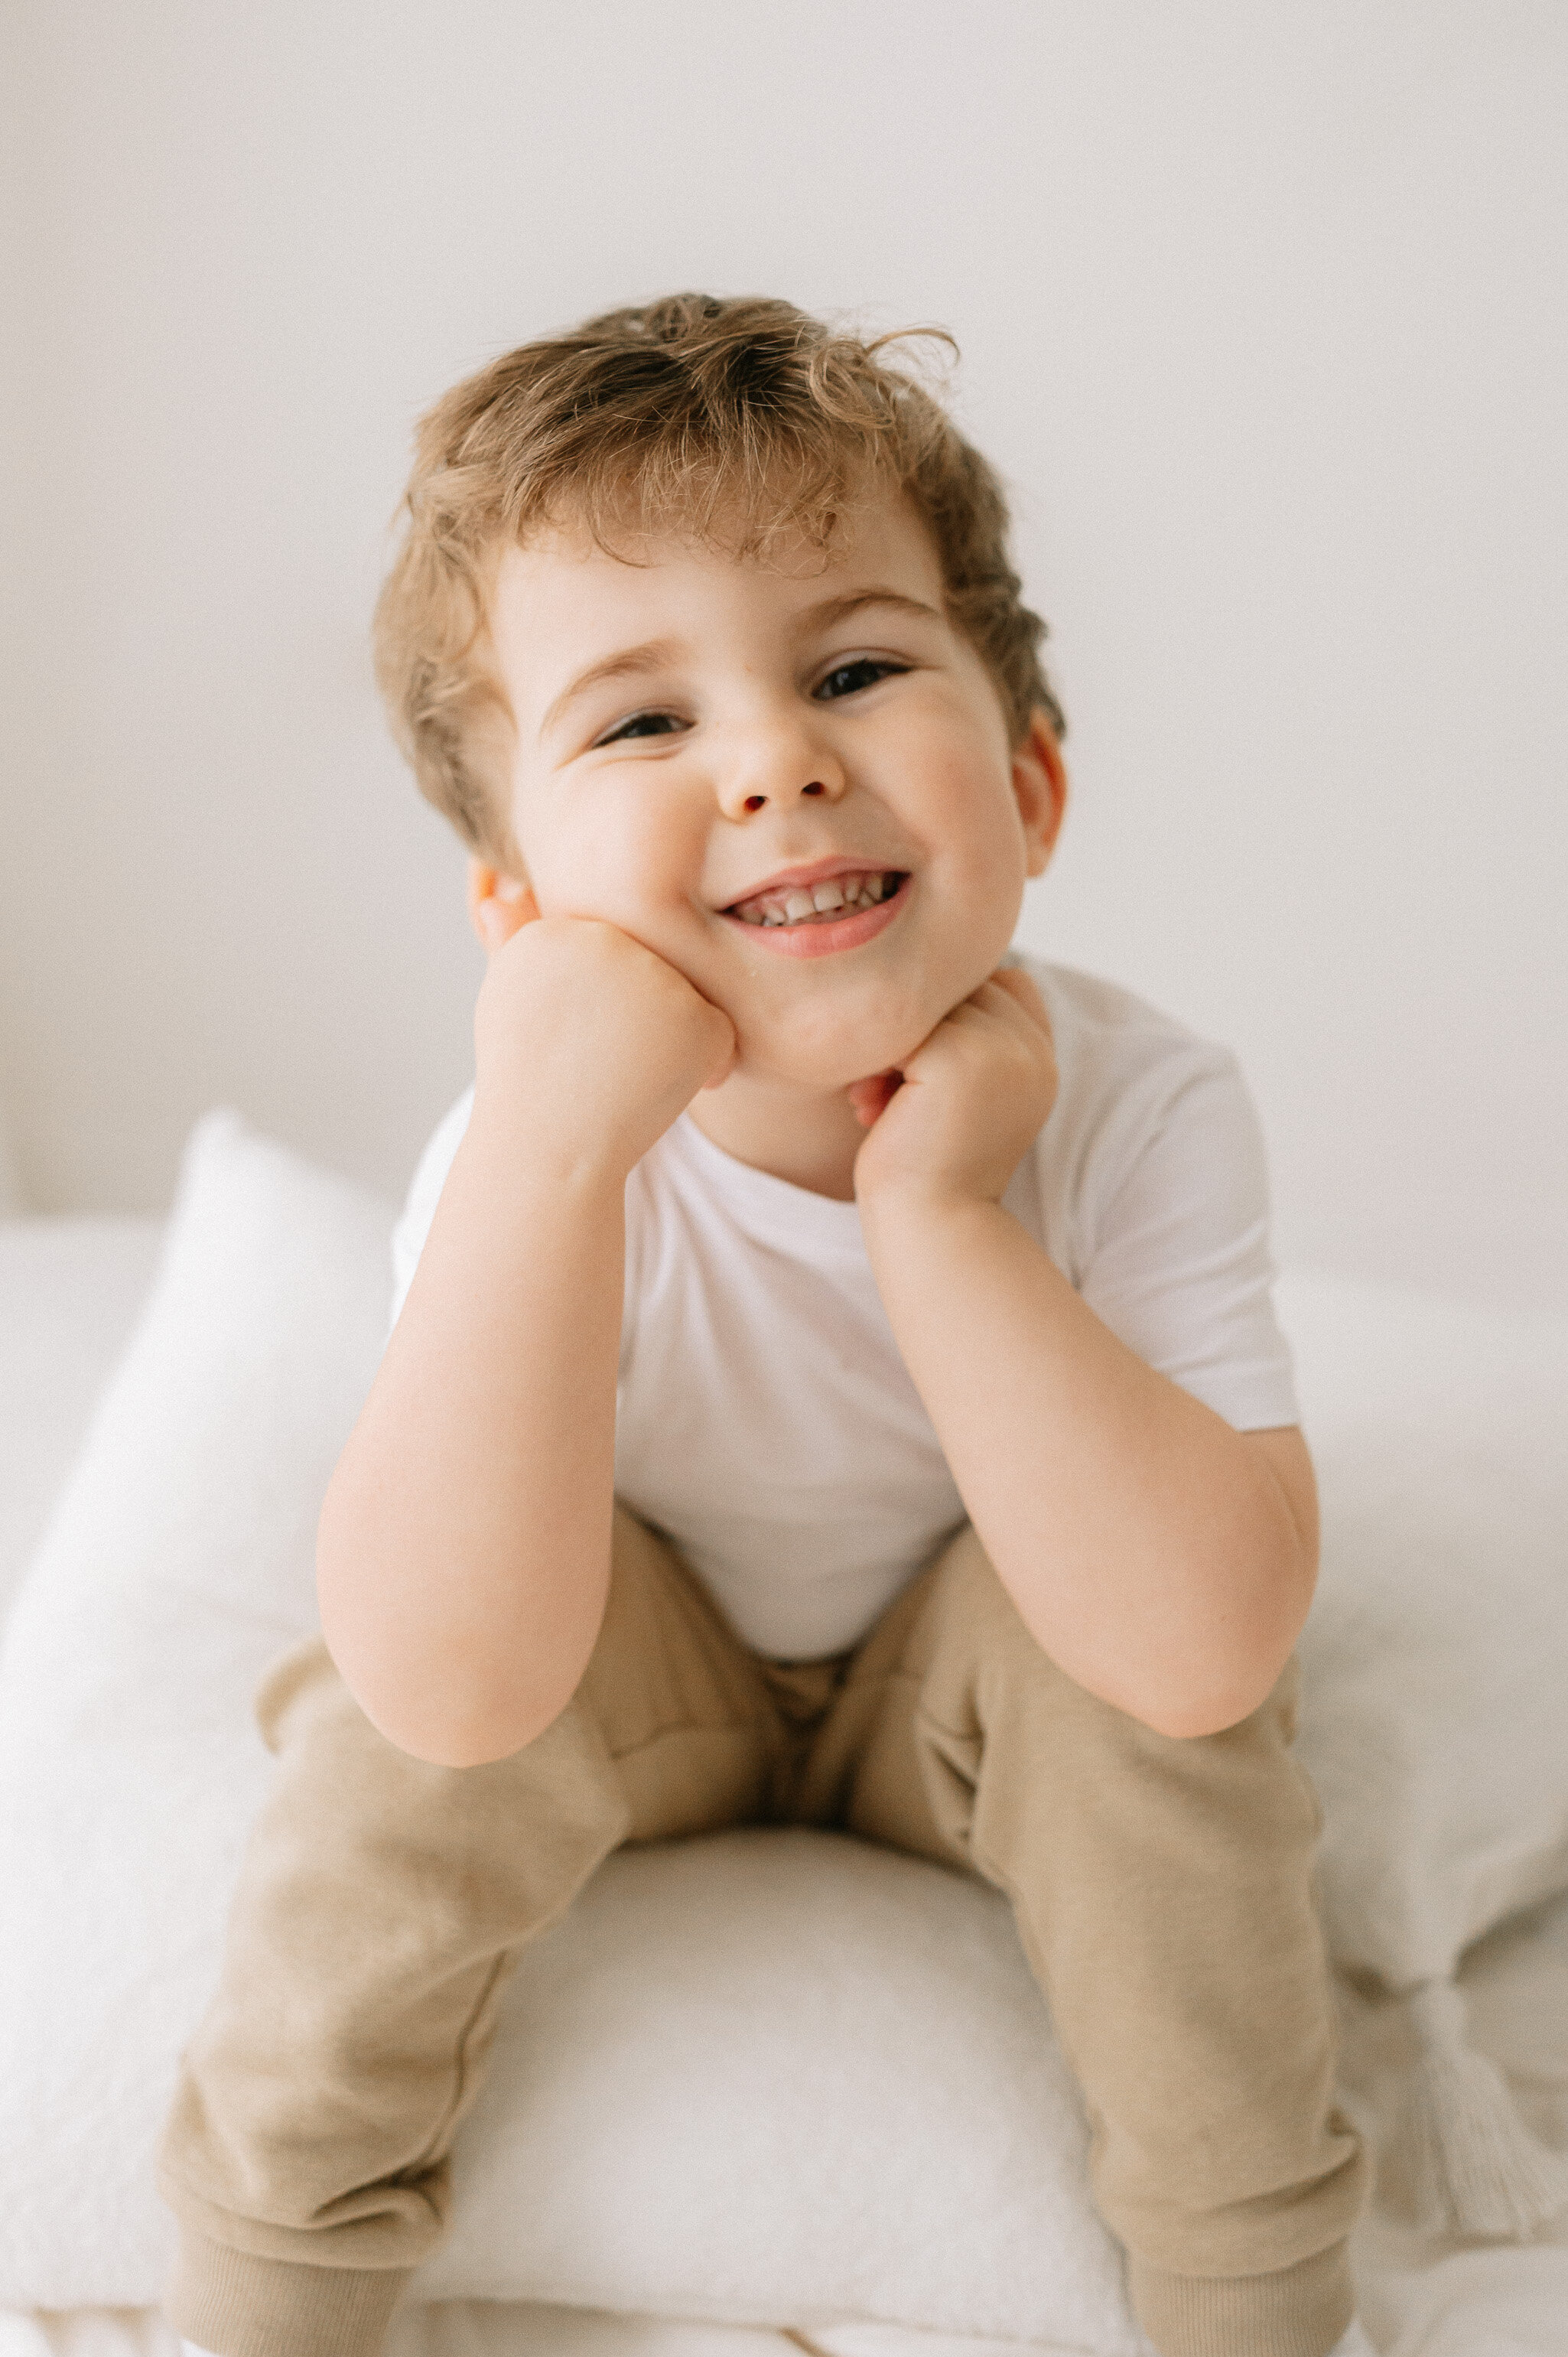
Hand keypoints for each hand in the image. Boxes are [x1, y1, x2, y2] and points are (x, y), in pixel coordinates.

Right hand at [472, 884, 736, 1179]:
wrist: (548, 1152)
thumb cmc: (528, 1083)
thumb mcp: (513, 1002)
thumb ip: (516, 943)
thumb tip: (507, 892)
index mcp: (554, 929)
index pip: (605, 956)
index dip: (596, 1009)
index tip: (567, 1045)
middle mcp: (603, 939)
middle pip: (647, 972)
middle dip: (635, 1020)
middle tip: (597, 1065)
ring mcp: (651, 976)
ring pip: (685, 1001)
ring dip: (668, 1043)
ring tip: (621, 1078)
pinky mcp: (694, 1016)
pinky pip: (718, 1035)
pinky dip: (704, 1068)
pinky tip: (658, 1092)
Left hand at [850, 967, 1056, 1212]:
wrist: (929, 1228)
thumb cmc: (928, 1168)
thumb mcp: (956, 1098)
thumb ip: (962, 1040)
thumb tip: (916, 987)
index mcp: (1038, 1058)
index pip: (1001, 983)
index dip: (950, 1016)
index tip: (913, 1074)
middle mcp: (1030, 1049)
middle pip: (958, 987)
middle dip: (913, 1029)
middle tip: (883, 1089)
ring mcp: (1002, 1050)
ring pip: (928, 1002)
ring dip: (888, 1045)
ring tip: (874, 1100)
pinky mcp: (961, 1056)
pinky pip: (902, 1023)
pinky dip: (874, 1062)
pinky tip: (868, 1108)